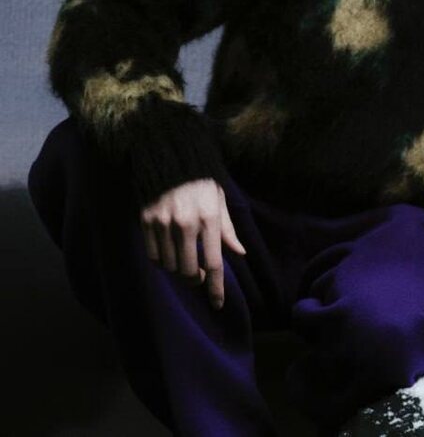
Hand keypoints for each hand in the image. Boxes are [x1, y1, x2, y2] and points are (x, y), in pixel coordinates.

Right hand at [140, 178, 245, 309]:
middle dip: (196, 280)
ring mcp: (163, 224)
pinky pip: (153, 256)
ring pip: (170, 266)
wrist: (170, 157)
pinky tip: (170, 254)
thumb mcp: (220, 200)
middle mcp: (186, 224)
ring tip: (185, 262)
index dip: (216, 287)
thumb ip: (228, 230)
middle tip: (200, 276)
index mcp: (209, 218)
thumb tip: (240, 254)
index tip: (217, 304)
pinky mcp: (146, 222)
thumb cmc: (201, 181)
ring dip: (179, 271)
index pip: (214, 262)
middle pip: (189, 270)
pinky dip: (162, 262)